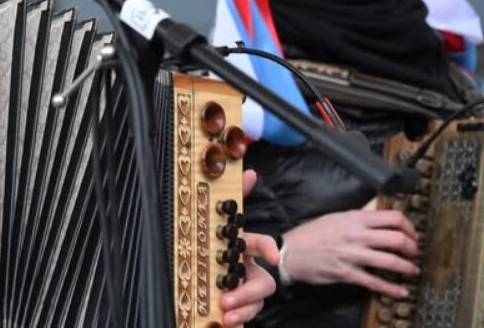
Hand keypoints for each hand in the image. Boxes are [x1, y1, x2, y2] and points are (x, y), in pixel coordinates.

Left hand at [219, 169, 277, 325]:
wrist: (210, 264)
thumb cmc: (223, 240)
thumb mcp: (226, 218)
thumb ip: (237, 194)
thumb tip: (248, 171)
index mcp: (246, 247)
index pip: (265, 245)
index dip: (269, 249)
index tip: (273, 256)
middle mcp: (250, 269)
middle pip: (262, 284)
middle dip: (248, 292)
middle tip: (227, 299)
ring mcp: (246, 288)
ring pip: (255, 303)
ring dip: (243, 310)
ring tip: (225, 314)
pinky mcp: (238, 304)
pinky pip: (243, 315)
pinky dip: (236, 319)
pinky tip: (222, 321)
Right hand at [282, 208, 419, 296]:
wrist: (290, 252)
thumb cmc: (311, 234)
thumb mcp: (335, 218)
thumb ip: (358, 220)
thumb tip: (381, 224)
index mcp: (354, 218)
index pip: (393, 217)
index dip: (410, 227)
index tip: (412, 234)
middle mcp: (356, 235)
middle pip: (397, 239)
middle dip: (412, 248)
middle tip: (414, 253)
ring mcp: (352, 255)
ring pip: (391, 261)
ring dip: (407, 268)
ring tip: (412, 271)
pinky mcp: (347, 274)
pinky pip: (375, 283)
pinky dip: (392, 289)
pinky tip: (401, 292)